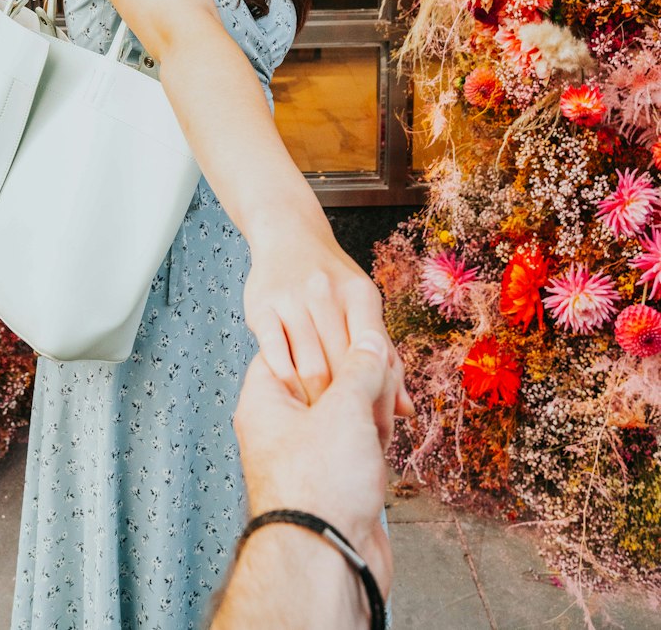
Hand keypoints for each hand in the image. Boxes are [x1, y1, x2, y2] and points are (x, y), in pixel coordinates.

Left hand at [233, 331, 393, 597]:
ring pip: (345, 409)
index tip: (358, 337)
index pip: (291, 344)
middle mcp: (281, 424)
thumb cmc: (318, 486)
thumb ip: (361, 366)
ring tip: (383, 419)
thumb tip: (371, 341)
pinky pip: (357, 441)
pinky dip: (374, 438)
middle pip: (324, 376)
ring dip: (371, 409)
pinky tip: (386, 442)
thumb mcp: (344, 407)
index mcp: (266, 398)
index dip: (327, 336)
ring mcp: (308, 452)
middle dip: (359, 378)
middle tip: (380, 383)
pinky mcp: (334, 477)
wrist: (329, 560)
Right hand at [243, 212, 411, 424]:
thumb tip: (407, 411)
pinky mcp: (261, 307)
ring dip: (316, 401)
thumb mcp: (364, 305)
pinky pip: (275, 354)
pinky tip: (290, 399)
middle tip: (345, 433)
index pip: (373, 355)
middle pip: (341, 367)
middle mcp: (326, 292)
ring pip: (309, 366)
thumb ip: (385, 357)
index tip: (372, 424)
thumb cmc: (334, 278)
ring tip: (319, 425)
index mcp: (361, 294)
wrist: (288, 234)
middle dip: (345, 405)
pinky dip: (285, 383)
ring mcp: (292, 298)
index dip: (375, 395)